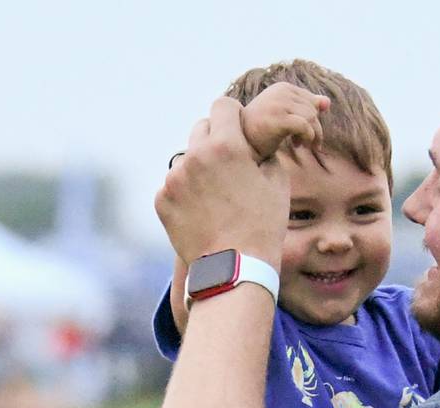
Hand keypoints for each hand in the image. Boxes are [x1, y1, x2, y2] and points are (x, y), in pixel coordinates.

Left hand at [154, 98, 289, 267]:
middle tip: (228, 165)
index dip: (234, 116)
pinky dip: (185, 193)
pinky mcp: (162, 200)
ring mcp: (174, 179)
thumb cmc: (263, 227)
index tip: (239, 130)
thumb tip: (256, 142)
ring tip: (215, 196)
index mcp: (226, 146)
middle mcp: (195, 156)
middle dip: (215, 140)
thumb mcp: (277, 183)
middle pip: (201, 128)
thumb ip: (264, 152)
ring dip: (199, 168)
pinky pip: (173, 186)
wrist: (234, 270)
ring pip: (186, 159)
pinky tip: (202, 213)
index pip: (223, 106)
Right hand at [241, 82, 328, 160]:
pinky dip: (307, 137)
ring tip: (301, 145)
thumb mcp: (286, 115)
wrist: (241, 141)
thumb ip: (306, 107)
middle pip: (313, 110)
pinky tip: (298, 145)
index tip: (305, 134)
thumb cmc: (263, 129)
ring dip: (311, 135)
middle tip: (306, 144)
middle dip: (314, 129)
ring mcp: (278, 104)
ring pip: (311, 118)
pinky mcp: (277, 118)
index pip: (311, 101)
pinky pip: (304, 126)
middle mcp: (281, 92)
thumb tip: (328, 102)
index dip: (313, 119)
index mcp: (283, 88)